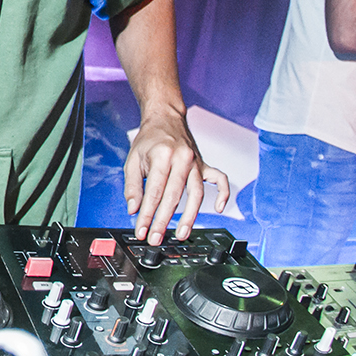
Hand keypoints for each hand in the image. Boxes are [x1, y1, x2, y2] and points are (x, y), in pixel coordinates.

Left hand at [123, 110, 230, 243]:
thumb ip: (132, 186)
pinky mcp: (204, 164)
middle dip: (163, 220)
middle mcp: (181, 159)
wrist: (165, 118)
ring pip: (196, 193)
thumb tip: (133, 209)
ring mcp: (196, 162)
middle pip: (174, 196)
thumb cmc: (149, 139)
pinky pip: (220, 180)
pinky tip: (219, 208)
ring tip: (181, 234)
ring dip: (189, 216)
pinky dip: (223, 194)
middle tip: (156, 237)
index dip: (147, 214)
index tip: (141, 229)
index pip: (154, 191)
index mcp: (161, 156)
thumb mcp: (133, 160)